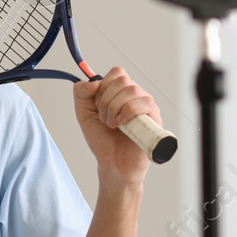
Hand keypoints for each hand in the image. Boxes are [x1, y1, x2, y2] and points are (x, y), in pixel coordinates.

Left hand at [73, 68, 159, 187]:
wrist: (113, 163)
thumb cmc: (102, 140)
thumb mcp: (84, 113)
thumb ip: (81, 93)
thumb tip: (93, 81)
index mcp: (121, 92)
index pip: (117, 73)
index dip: (103, 86)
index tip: (97, 105)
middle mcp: (136, 96)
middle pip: (122, 80)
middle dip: (106, 100)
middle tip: (104, 118)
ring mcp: (147, 106)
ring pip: (131, 90)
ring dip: (114, 108)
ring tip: (112, 125)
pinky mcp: (154, 117)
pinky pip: (142, 103)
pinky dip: (126, 113)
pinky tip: (121, 126)